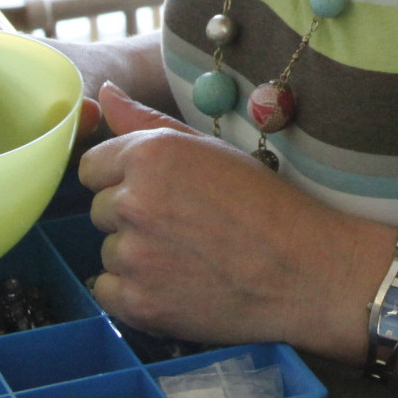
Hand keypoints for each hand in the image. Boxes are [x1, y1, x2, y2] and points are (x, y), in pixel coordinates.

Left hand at [77, 89, 381, 352]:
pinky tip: (175, 287)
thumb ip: (148, 121)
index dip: (122, 180)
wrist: (306, 271)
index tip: (157, 194)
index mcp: (149, 155)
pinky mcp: (139, 303)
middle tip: (183, 228)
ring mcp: (133, 256)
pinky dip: (135, 294)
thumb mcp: (212, 149)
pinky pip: (109, 293)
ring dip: (136, 257)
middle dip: (131, 218)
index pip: (92, 167)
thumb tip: (105, 94)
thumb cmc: (266, 204)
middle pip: (99, 209)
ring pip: (108, 252)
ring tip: (188, 259)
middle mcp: (133, 201)